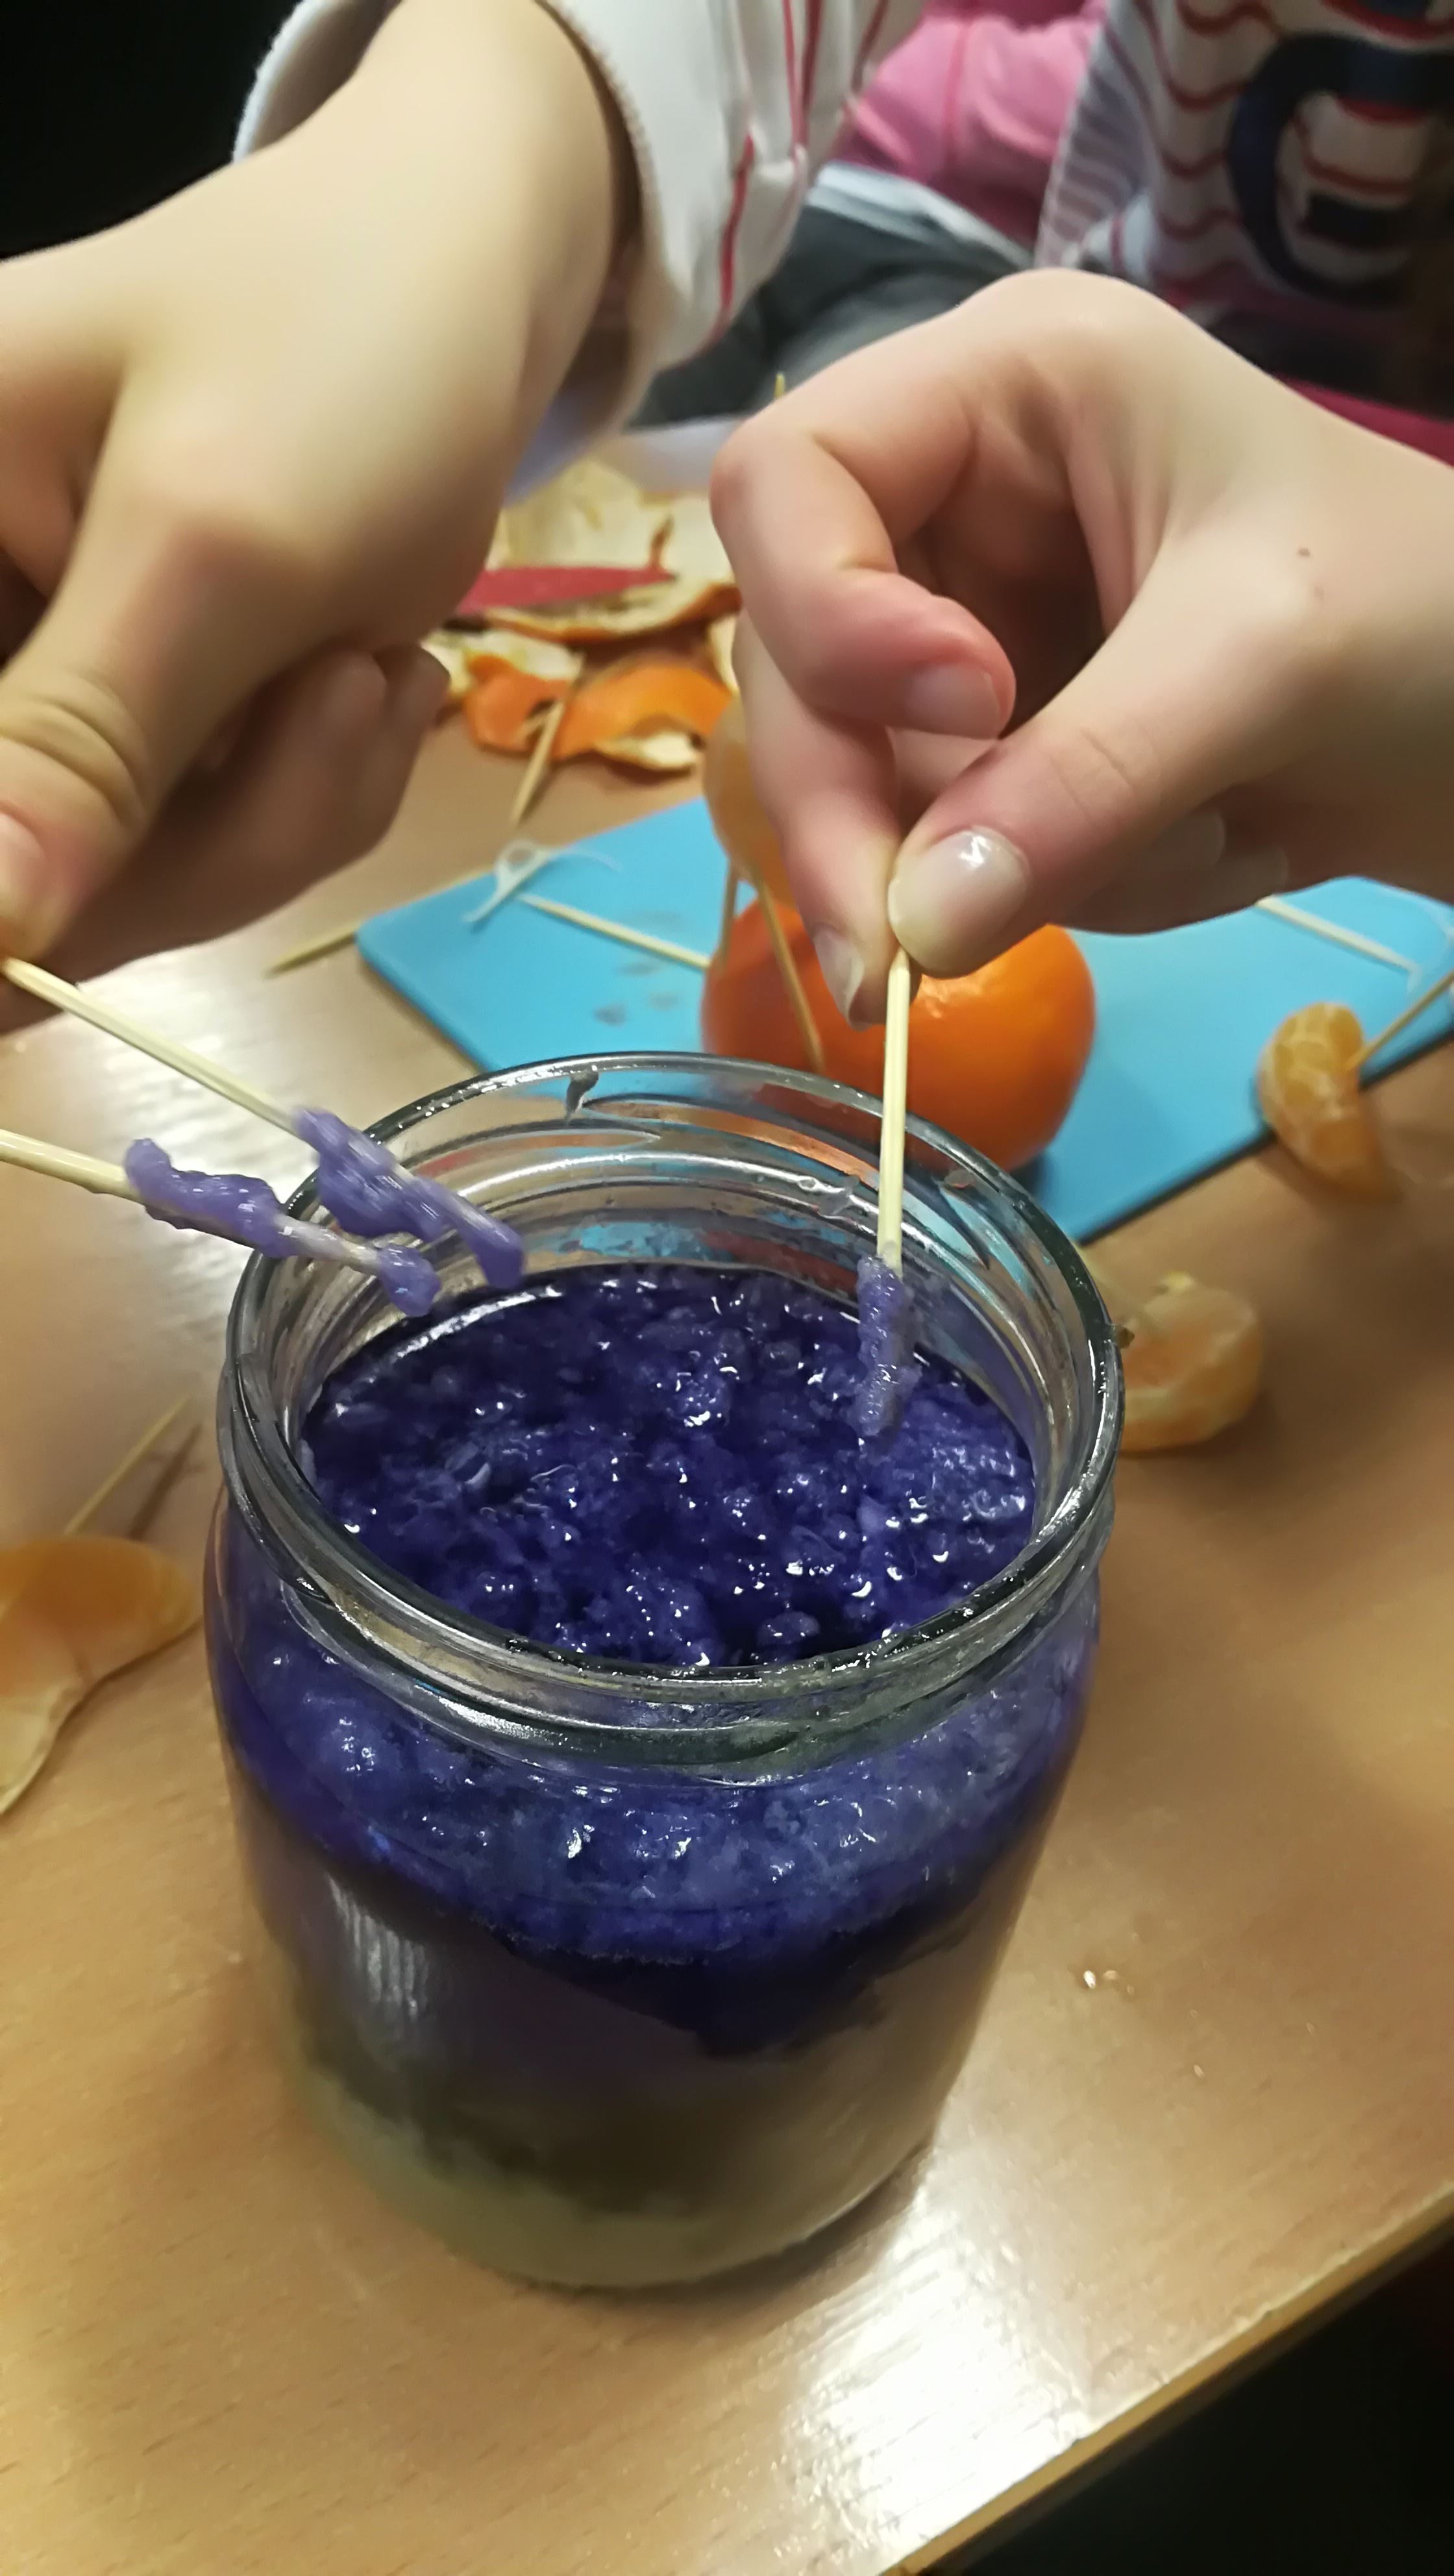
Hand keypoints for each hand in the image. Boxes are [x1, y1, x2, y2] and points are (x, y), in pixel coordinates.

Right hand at [0, 0, 629, 1000]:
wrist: (460, 284)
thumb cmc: (338, 351)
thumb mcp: (211, 547)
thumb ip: (79, 742)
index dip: (17, 892)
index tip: (137, 866)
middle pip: (17, 877)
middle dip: (209, 837)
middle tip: (340, 697)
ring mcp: (40, 685)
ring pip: (119, 887)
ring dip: (282, 815)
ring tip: (363, 669)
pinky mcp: (131, 723)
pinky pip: (195, 852)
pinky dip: (302, 798)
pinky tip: (360, 675)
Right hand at [710, 271, 1453, 1021]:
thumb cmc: (1426, 617)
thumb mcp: (1262, 668)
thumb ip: (1081, 784)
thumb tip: (910, 933)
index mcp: (1008, 385)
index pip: (786, 479)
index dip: (825, 612)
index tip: (964, 712)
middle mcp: (957, 498)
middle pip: (791, 659)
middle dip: (856, 811)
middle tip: (893, 971)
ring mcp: (971, 630)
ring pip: (866, 785)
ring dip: (1014, 861)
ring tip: (1203, 843)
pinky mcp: (1004, 747)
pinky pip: (950, 854)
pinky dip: (1067, 886)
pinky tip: (1205, 852)